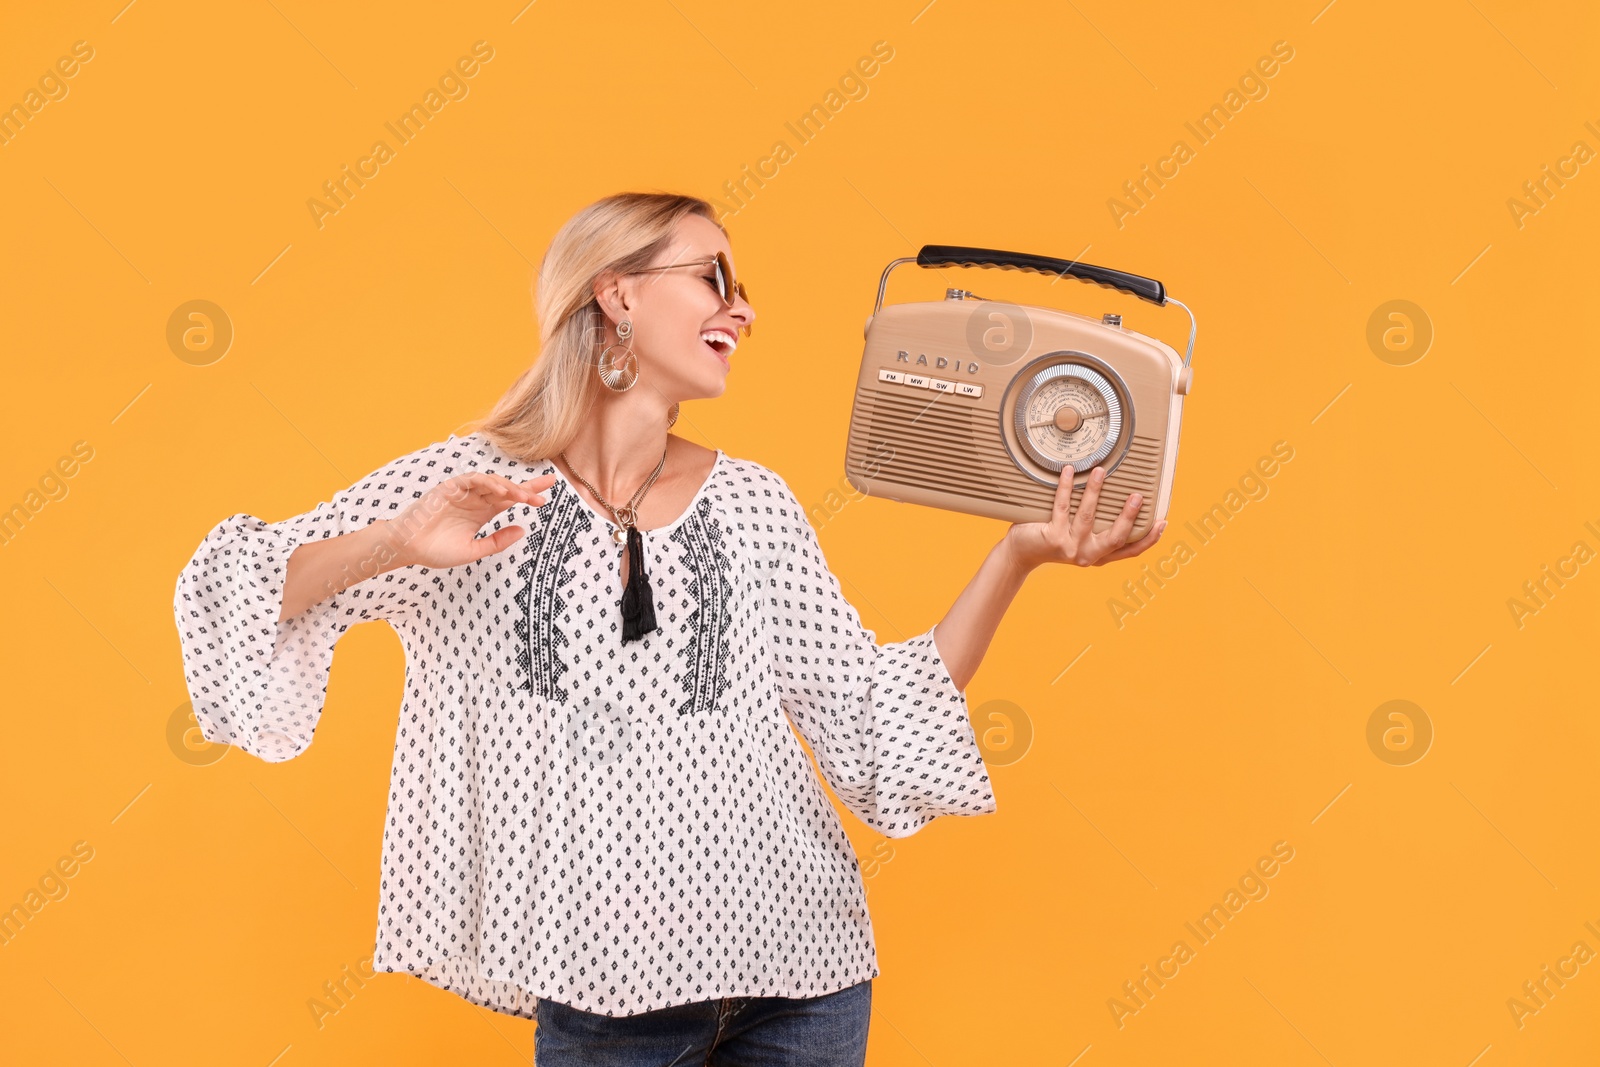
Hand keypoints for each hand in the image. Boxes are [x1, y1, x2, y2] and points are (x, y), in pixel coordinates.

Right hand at [384, 471, 557, 568]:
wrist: (408, 548)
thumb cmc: (437, 550)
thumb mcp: (474, 551)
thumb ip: (497, 542)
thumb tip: (523, 531)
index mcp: (482, 512)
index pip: (510, 499)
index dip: (528, 494)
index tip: (547, 496)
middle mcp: (475, 499)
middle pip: (505, 488)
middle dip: (526, 487)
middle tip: (545, 490)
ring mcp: (462, 493)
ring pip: (490, 482)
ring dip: (508, 487)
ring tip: (524, 497)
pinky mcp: (448, 489)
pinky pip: (470, 480)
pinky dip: (486, 483)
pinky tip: (499, 492)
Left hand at [1004, 464, 1166, 570]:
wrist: (1022, 552)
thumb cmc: (1054, 539)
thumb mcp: (1080, 538)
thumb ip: (1098, 528)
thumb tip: (1119, 498)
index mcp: (1099, 556)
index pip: (1130, 551)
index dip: (1149, 539)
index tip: (1162, 522)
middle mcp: (1087, 555)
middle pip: (1115, 538)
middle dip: (1127, 517)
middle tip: (1137, 496)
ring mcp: (1069, 547)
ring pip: (1087, 517)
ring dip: (1094, 492)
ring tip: (1100, 471)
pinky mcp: (1052, 537)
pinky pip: (1062, 507)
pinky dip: (1065, 487)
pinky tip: (1067, 471)